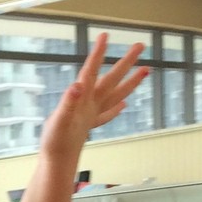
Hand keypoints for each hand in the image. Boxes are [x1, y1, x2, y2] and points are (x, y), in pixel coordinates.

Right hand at [40, 33, 148, 155]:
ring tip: (146, 71)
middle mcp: (92, 106)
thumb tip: (77, 85)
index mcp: (83, 101)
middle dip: (126, 62)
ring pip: (116, 95)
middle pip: (112, 80)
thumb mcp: (57, 120)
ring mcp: (92, 116)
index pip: (91, 72)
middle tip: (140, 45)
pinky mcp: (88, 127)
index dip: (97, 53)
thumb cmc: (56, 144)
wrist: (56, 166)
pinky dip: (116, 108)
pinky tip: (124, 105)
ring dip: (130, 82)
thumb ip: (68, 102)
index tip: (105, 35)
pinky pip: (106, 114)